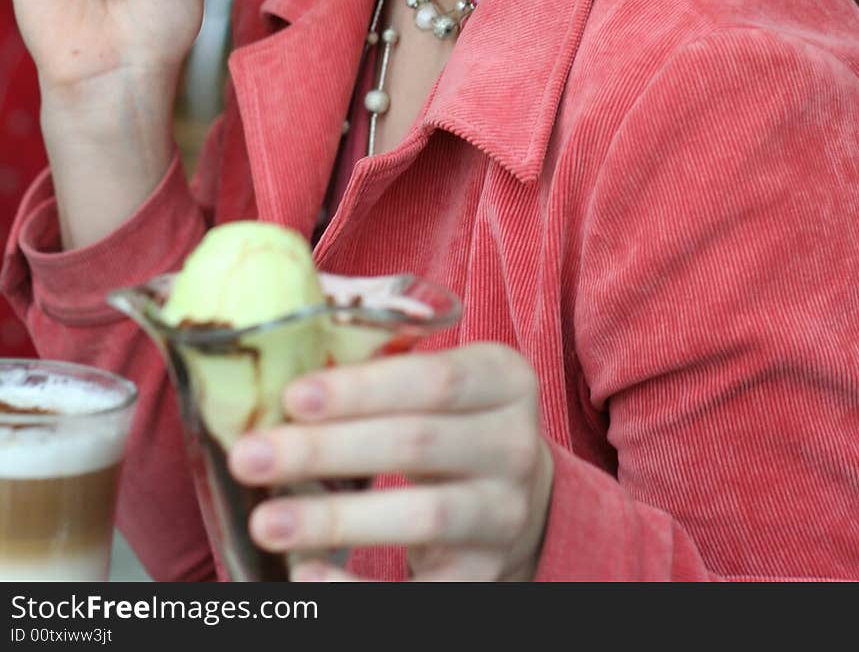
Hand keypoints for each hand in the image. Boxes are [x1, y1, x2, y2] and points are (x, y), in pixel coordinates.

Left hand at [228, 343, 553, 581]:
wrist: (515, 497)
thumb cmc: (448, 422)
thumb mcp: (438, 383)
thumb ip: (379, 369)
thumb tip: (272, 362)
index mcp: (503, 380)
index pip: (434, 379)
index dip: (361, 389)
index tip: (291, 396)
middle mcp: (514, 446)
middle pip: (416, 444)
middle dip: (324, 451)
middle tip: (249, 457)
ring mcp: (504, 514)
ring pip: (421, 516)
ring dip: (335, 519)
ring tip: (266, 521)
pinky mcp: (485, 576)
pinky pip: (425, 591)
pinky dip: (358, 587)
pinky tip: (307, 573)